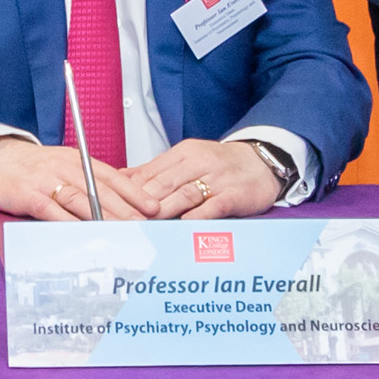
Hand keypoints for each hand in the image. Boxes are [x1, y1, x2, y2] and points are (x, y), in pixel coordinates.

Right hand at [0, 137, 150, 221]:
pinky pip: (53, 211)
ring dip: (103, 219)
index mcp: (79, 161)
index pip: (113, 177)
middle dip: (126, 211)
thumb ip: (89, 182)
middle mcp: (67, 168)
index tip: (153, 208)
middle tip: (145, 227)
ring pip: (82, 201)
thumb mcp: (65, 167)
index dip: (135, 193)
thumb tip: (120, 203)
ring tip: (121, 234)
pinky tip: (83, 234)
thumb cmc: (34, 168)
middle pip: (102, 191)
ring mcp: (48, 182)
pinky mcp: (30, 195)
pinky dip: (69, 224)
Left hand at [124, 138, 286, 218]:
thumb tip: (121, 176)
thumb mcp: (186, 160)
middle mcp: (199, 162)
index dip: (132, 190)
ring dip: (165, 210)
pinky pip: (214, 205)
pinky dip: (198, 215)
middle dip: (143, 202)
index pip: (151, 171)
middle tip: (126, 219)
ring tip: (148, 225)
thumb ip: (155, 170)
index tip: (116, 206)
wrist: (262, 162)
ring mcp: (218, 178)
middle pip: (164, 183)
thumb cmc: (220, 164)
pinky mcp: (235, 194)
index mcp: (183, 153)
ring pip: (185, 194)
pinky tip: (184, 224)